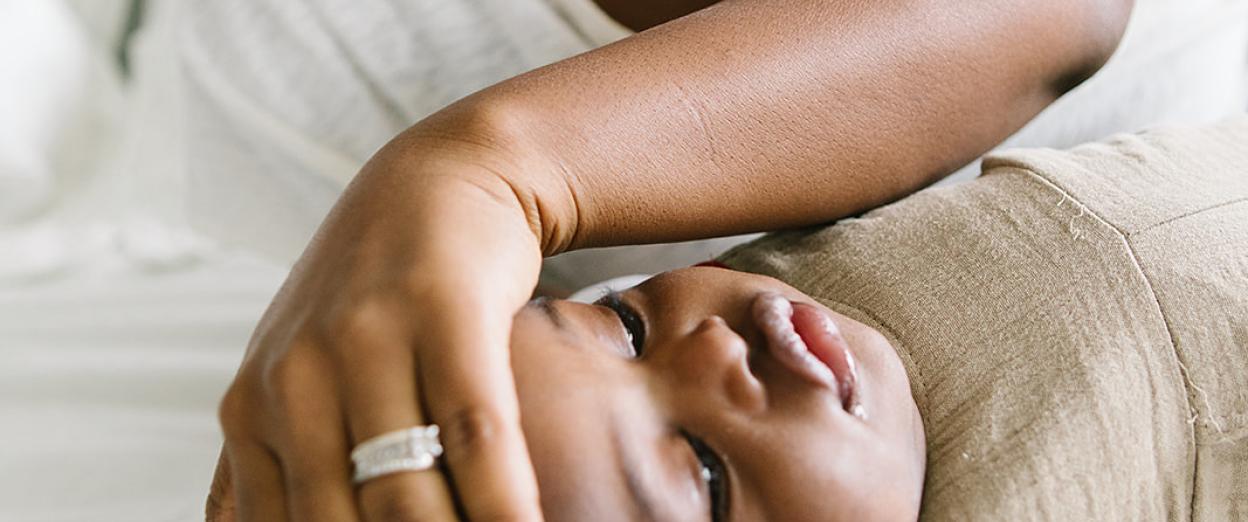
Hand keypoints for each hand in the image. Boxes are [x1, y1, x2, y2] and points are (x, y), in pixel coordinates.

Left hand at [205, 123, 551, 520]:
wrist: (440, 182)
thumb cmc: (376, 298)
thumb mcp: (302, 372)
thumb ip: (274, 463)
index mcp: (252, 406)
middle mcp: (295, 378)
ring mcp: (367, 341)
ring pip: (405, 497)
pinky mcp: (444, 314)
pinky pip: (475, 437)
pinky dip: (502, 505)